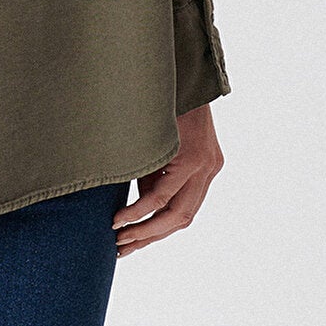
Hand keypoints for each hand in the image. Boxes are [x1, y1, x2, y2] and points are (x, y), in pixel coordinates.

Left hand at [112, 103, 222, 256]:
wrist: (191, 80)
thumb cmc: (162, 104)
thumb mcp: (147, 135)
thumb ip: (143, 168)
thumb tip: (125, 203)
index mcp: (190, 158)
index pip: (160, 198)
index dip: (135, 213)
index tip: (113, 223)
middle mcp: (206, 167)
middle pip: (178, 216)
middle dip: (146, 234)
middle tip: (119, 245)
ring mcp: (212, 168)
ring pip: (187, 215)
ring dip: (157, 232)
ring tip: (128, 245)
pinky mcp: (211, 168)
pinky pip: (190, 202)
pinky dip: (168, 216)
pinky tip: (146, 227)